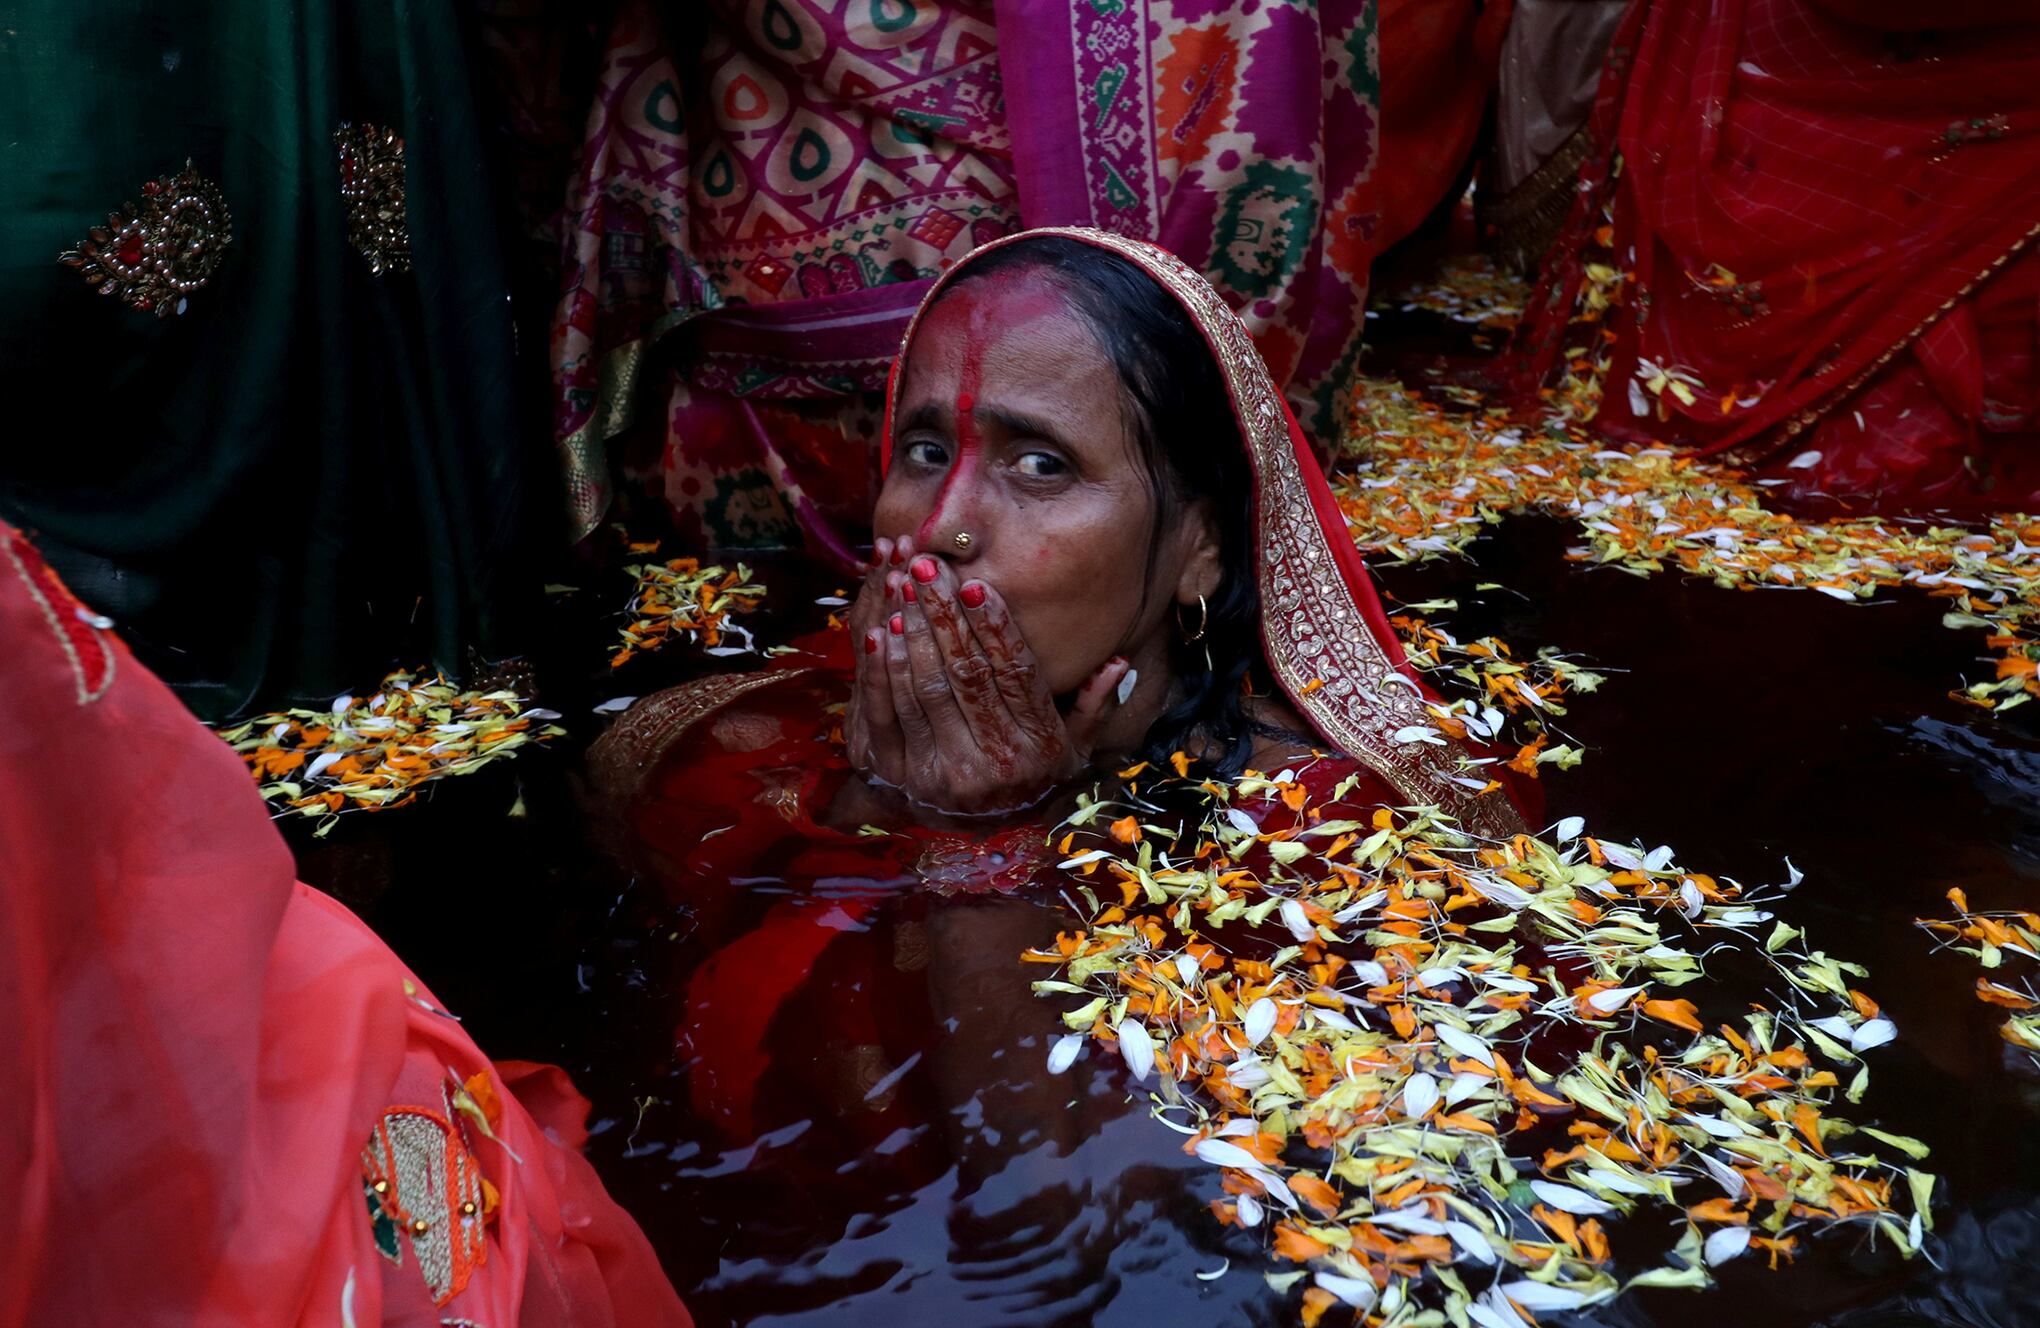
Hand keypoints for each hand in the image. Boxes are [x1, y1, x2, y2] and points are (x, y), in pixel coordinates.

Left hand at [846, 552, 1129, 814]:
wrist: (982, 838)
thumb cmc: (1032, 776)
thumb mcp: (1073, 749)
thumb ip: (1093, 705)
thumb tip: (1118, 664)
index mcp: (1038, 745)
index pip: (1015, 674)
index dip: (994, 627)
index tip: (975, 584)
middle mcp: (994, 760)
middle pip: (966, 673)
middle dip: (944, 614)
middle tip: (927, 566)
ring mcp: (945, 770)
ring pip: (926, 688)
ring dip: (911, 632)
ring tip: (902, 587)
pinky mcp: (903, 775)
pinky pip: (890, 713)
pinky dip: (882, 671)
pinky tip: (879, 631)